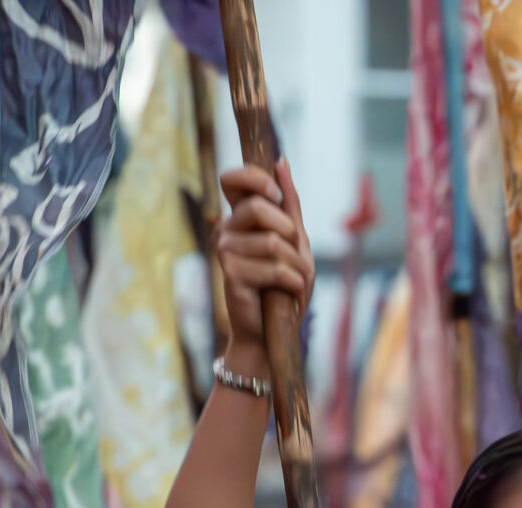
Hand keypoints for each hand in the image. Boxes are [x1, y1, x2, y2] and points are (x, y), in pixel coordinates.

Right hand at [217, 160, 312, 362]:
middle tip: (292, 254)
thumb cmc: (285, 285)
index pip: (233, 179)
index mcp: (241, 217)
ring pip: (273, 241)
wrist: (272, 330)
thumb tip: (281, 162)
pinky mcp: (231, 273)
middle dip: (288, 231)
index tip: (275, 196)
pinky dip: (293, 282)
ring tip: (292, 280)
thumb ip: (290, 205)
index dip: (254, 178)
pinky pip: (275, 268)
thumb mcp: (296, 241)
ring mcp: (225, 250)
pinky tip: (286, 292)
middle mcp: (227, 229)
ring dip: (296, 264)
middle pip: (257, 207)